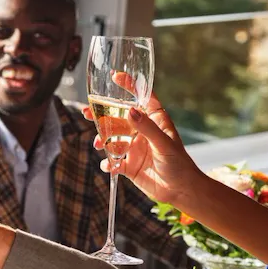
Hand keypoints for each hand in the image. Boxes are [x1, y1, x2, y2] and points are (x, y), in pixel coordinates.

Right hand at [82, 81, 200, 204]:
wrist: (180, 191)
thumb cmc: (180, 164)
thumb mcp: (164, 144)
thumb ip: (146, 128)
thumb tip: (129, 110)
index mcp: (154, 121)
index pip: (141, 98)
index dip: (129, 86)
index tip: (115, 77)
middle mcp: (141, 131)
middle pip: (117, 117)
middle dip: (101, 114)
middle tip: (87, 112)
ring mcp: (133, 147)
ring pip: (111, 138)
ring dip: (102, 139)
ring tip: (99, 144)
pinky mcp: (127, 164)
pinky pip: (112, 160)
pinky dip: (108, 162)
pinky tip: (110, 166)